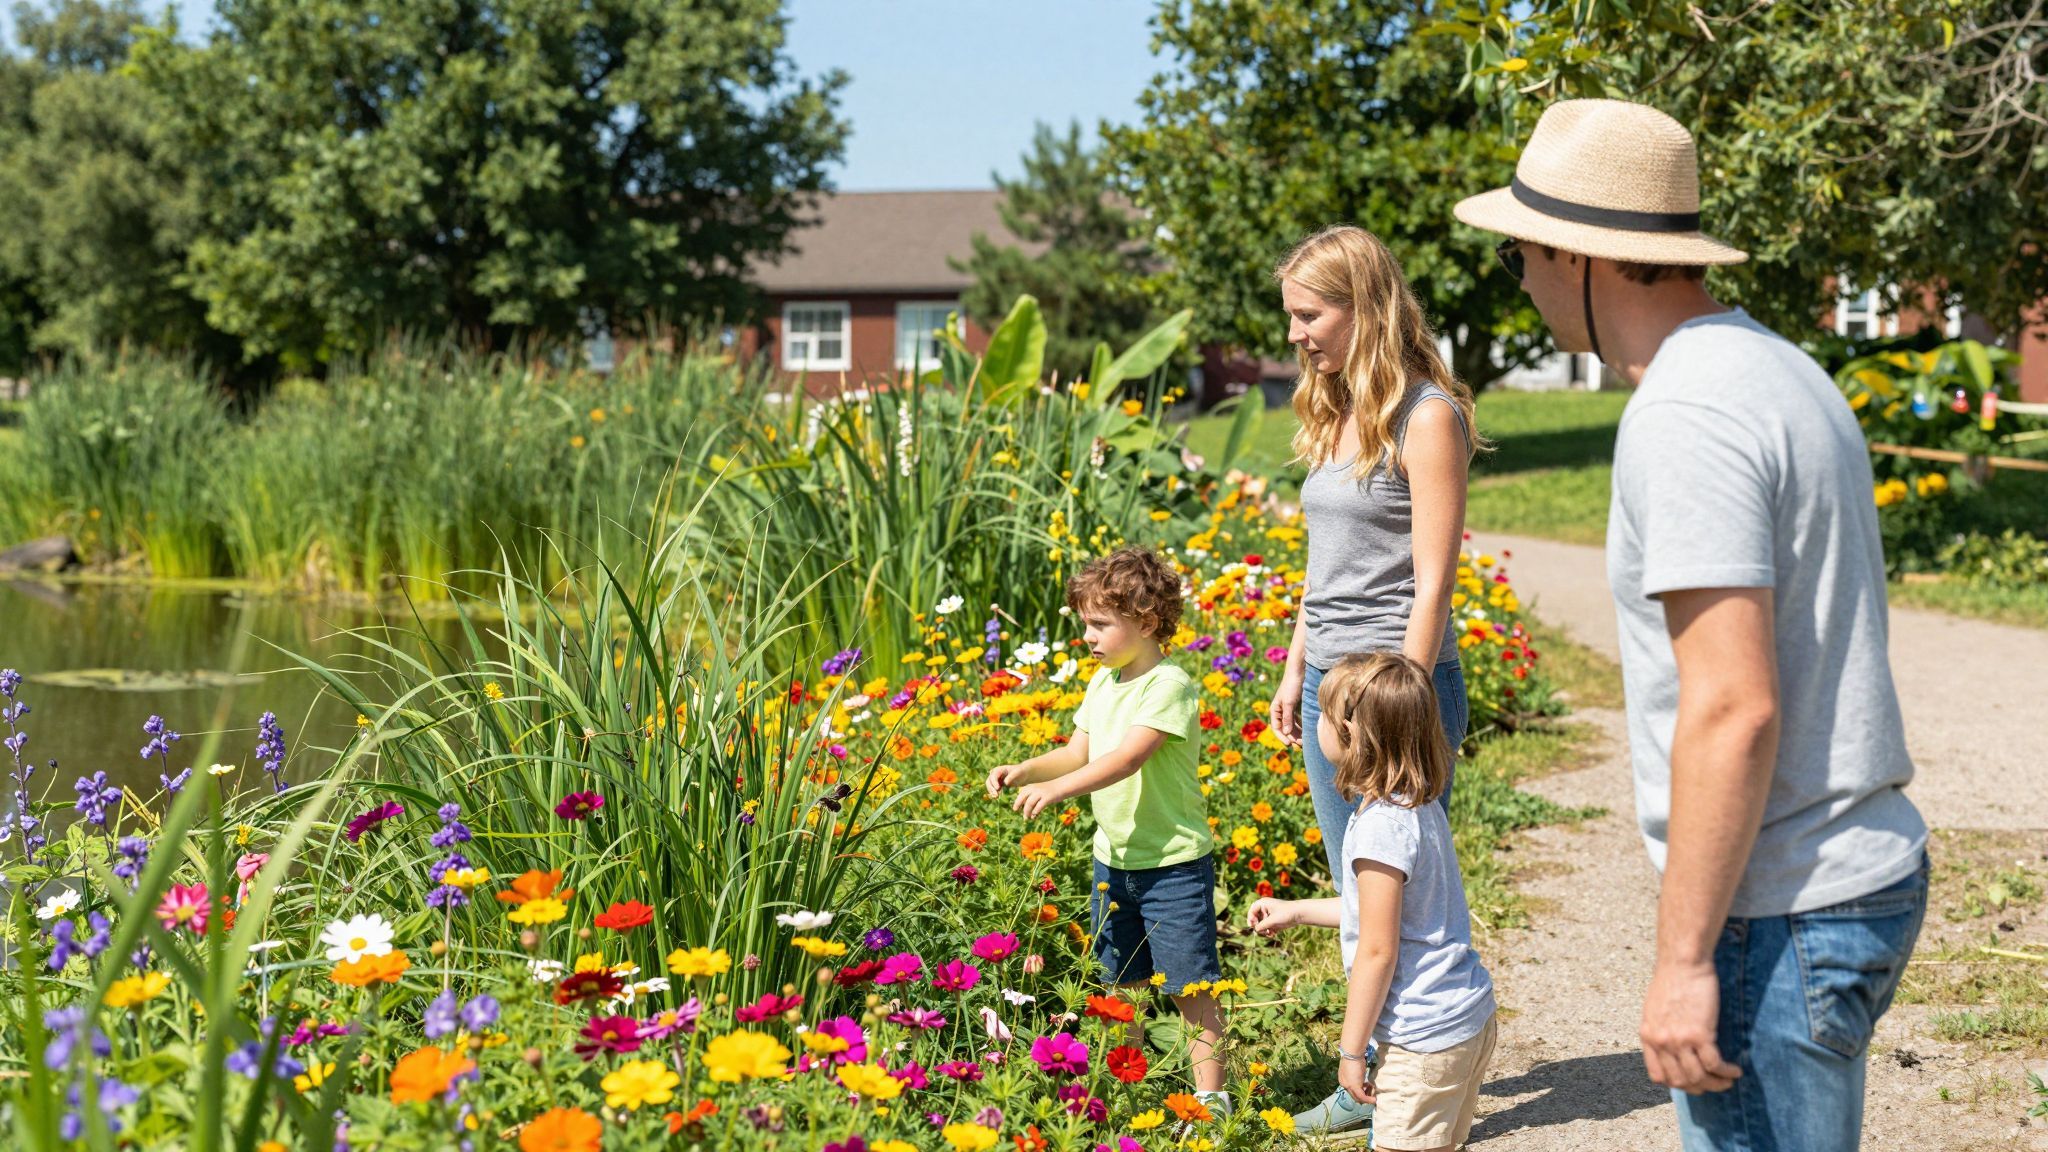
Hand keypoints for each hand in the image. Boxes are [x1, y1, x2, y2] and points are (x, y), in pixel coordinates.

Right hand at [986, 763, 1023, 797]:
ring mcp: (997, 778)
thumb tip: (1005, 782)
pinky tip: (996, 797)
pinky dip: (994, 792)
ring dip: (991, 791)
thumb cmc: (1022, 771)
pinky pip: (993, 788)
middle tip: (995, 795)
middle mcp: (997, 773)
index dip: (994, 782)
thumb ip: (1011, 777)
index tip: (998, 789)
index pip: (993, 775)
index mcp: (1000, 769)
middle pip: (989, 780)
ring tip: (995, 797)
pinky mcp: (999, 783)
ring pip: (990, 785)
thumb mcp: (1018, 772)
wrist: (1025, 773)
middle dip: (991, 788)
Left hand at [1012, 782, 1062, 819]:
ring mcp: (1040, 793)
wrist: (1062, 786)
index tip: (1015, 809)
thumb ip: (1031, 798)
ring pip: (1029, 804)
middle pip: (1022, 799)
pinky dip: (1035, 813)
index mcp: (1031, 787)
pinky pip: (1038, 807)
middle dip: (1018, 806)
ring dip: (1027, 812)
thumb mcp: (1038, 792)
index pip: (1020, 795)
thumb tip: (1024, 810)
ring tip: (1027, 818)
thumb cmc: (1049, 791)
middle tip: (1018, 813)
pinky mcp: (1047, 798)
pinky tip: (1034, 816)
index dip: (1017, 803)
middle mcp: (1034, 789)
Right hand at [1245, 897, 1294, 936]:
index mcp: (1263, 904)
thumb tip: (1255, 930)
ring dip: (1264, 930)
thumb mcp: (1272, 920)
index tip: (1253, 926)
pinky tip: (1273, 934)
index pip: (1252, 911)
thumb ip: (1262, 925)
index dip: (1251, 918)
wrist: (1299, 914)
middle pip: (1256, 918)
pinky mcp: (1274, 921)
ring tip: (1269, 934)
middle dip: (1258, 926)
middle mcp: (1265, 909)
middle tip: (1262, 931)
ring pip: (1261, 924)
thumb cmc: (1286, 913)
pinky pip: (1267, 927)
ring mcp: (1269, 915)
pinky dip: (1268, 931)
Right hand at [1270, 669, 1303, 746]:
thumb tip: (1286, 733)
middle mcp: (1280, 711)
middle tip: (1301, 744)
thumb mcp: (1289, 702)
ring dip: (1297, 734)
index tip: (1290, 744)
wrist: (1299, 672)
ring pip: (1291, 726)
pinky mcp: (1295, 707)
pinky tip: (1307, 732)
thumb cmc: (1291, 686)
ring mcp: (1287, 710)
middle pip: (1284, 729)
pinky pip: (1297, 721)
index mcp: (1275, 710)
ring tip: (1305, 741)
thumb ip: (1287, 718)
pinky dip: (1301, 727)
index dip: (1282, 737)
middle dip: (1292, 737)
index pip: (1276, 728)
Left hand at [1337, 1053, 1375, 1105]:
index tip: (1368, 1087)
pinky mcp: (1354, 1086)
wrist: (1352, 1053)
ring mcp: (1348, 1086)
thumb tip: (1360, 1077)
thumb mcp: (1354, 1068)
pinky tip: (1374, 1100)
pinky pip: (1362, 1097)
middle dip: (1363, 1096)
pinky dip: (1368, 1100)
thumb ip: (1355, 1075)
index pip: (1351, 1090)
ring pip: (1358, 1098)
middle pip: (1354, 1095)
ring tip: (1373, 1096)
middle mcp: (1344, 1084)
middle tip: (1372, 1093)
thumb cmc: (1353, 1057)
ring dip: (1366, 1099)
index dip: (1360, 1090)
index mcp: (1343, 1080)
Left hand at [1640, 960, 1740, 1093]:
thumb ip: (1661, 1030)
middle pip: (1681, 1081)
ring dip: (1716, 1084)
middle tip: (1715, 1084)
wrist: (1683, 961)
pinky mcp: (1700, 1034)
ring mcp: (1678, 1040)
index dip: (1678, 1085)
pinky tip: (1735, 1070)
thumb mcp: (1655, 1009)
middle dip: (1700, 1088)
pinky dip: (1726, 1072)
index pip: (1659, 1076)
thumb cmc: (1673, 980)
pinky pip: (1715, 1065)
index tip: (1693, 1082)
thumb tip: (1673, 1048)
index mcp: (1648, 1036)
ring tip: (1728, 1080)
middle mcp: (1660, 1042)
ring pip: (1699, 1077)